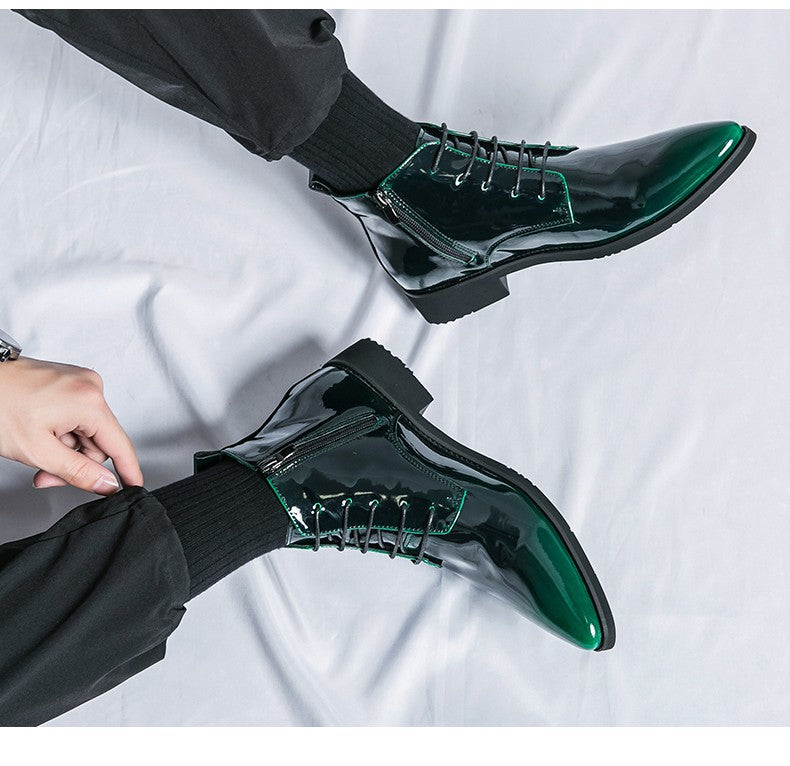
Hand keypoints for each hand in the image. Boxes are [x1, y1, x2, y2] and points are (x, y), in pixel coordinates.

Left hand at [0, 357, 142, 494]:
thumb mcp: (38, 451)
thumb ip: (78, 472)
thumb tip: (107, 483)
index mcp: (89, 401)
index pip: (119, 445)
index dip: (128, 470)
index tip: (136, 486)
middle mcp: (91, 386)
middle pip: (99, 440)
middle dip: (75, 461)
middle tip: (45, 474)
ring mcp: (80, 381)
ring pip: (86, 430)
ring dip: (65, 447)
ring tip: (36, 450)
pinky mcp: (69, 381)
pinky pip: (77, 415)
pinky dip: (61, 430)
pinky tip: (41, 432)